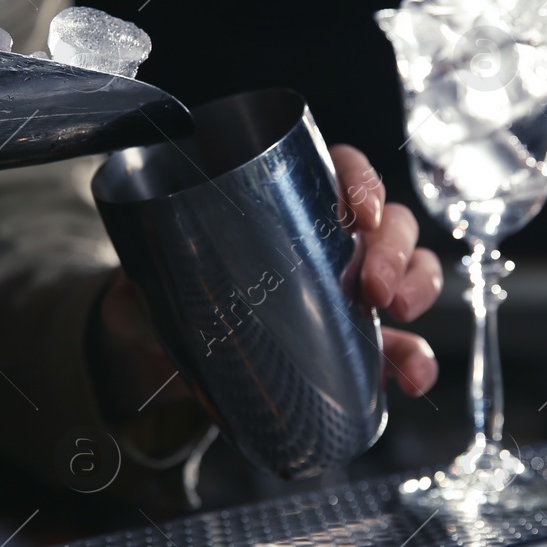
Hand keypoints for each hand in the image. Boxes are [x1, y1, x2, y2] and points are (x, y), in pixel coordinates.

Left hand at [97, 143, 442, 417]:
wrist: (174, 360)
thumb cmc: (170, 296)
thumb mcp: (149, 281)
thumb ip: (138, 284)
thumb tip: (129, 295)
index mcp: (287, 202)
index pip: (339, 170)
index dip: (362, 182)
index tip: (359, 211)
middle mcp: (330, 238)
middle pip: (388, 220)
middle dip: (394, 247)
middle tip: (374, 286)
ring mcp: (350, 289)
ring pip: (409, 270)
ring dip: (417, 289)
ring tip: (398, 319)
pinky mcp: (357, 342)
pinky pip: (402, 342)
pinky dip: (415, 358)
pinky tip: (412, 377)